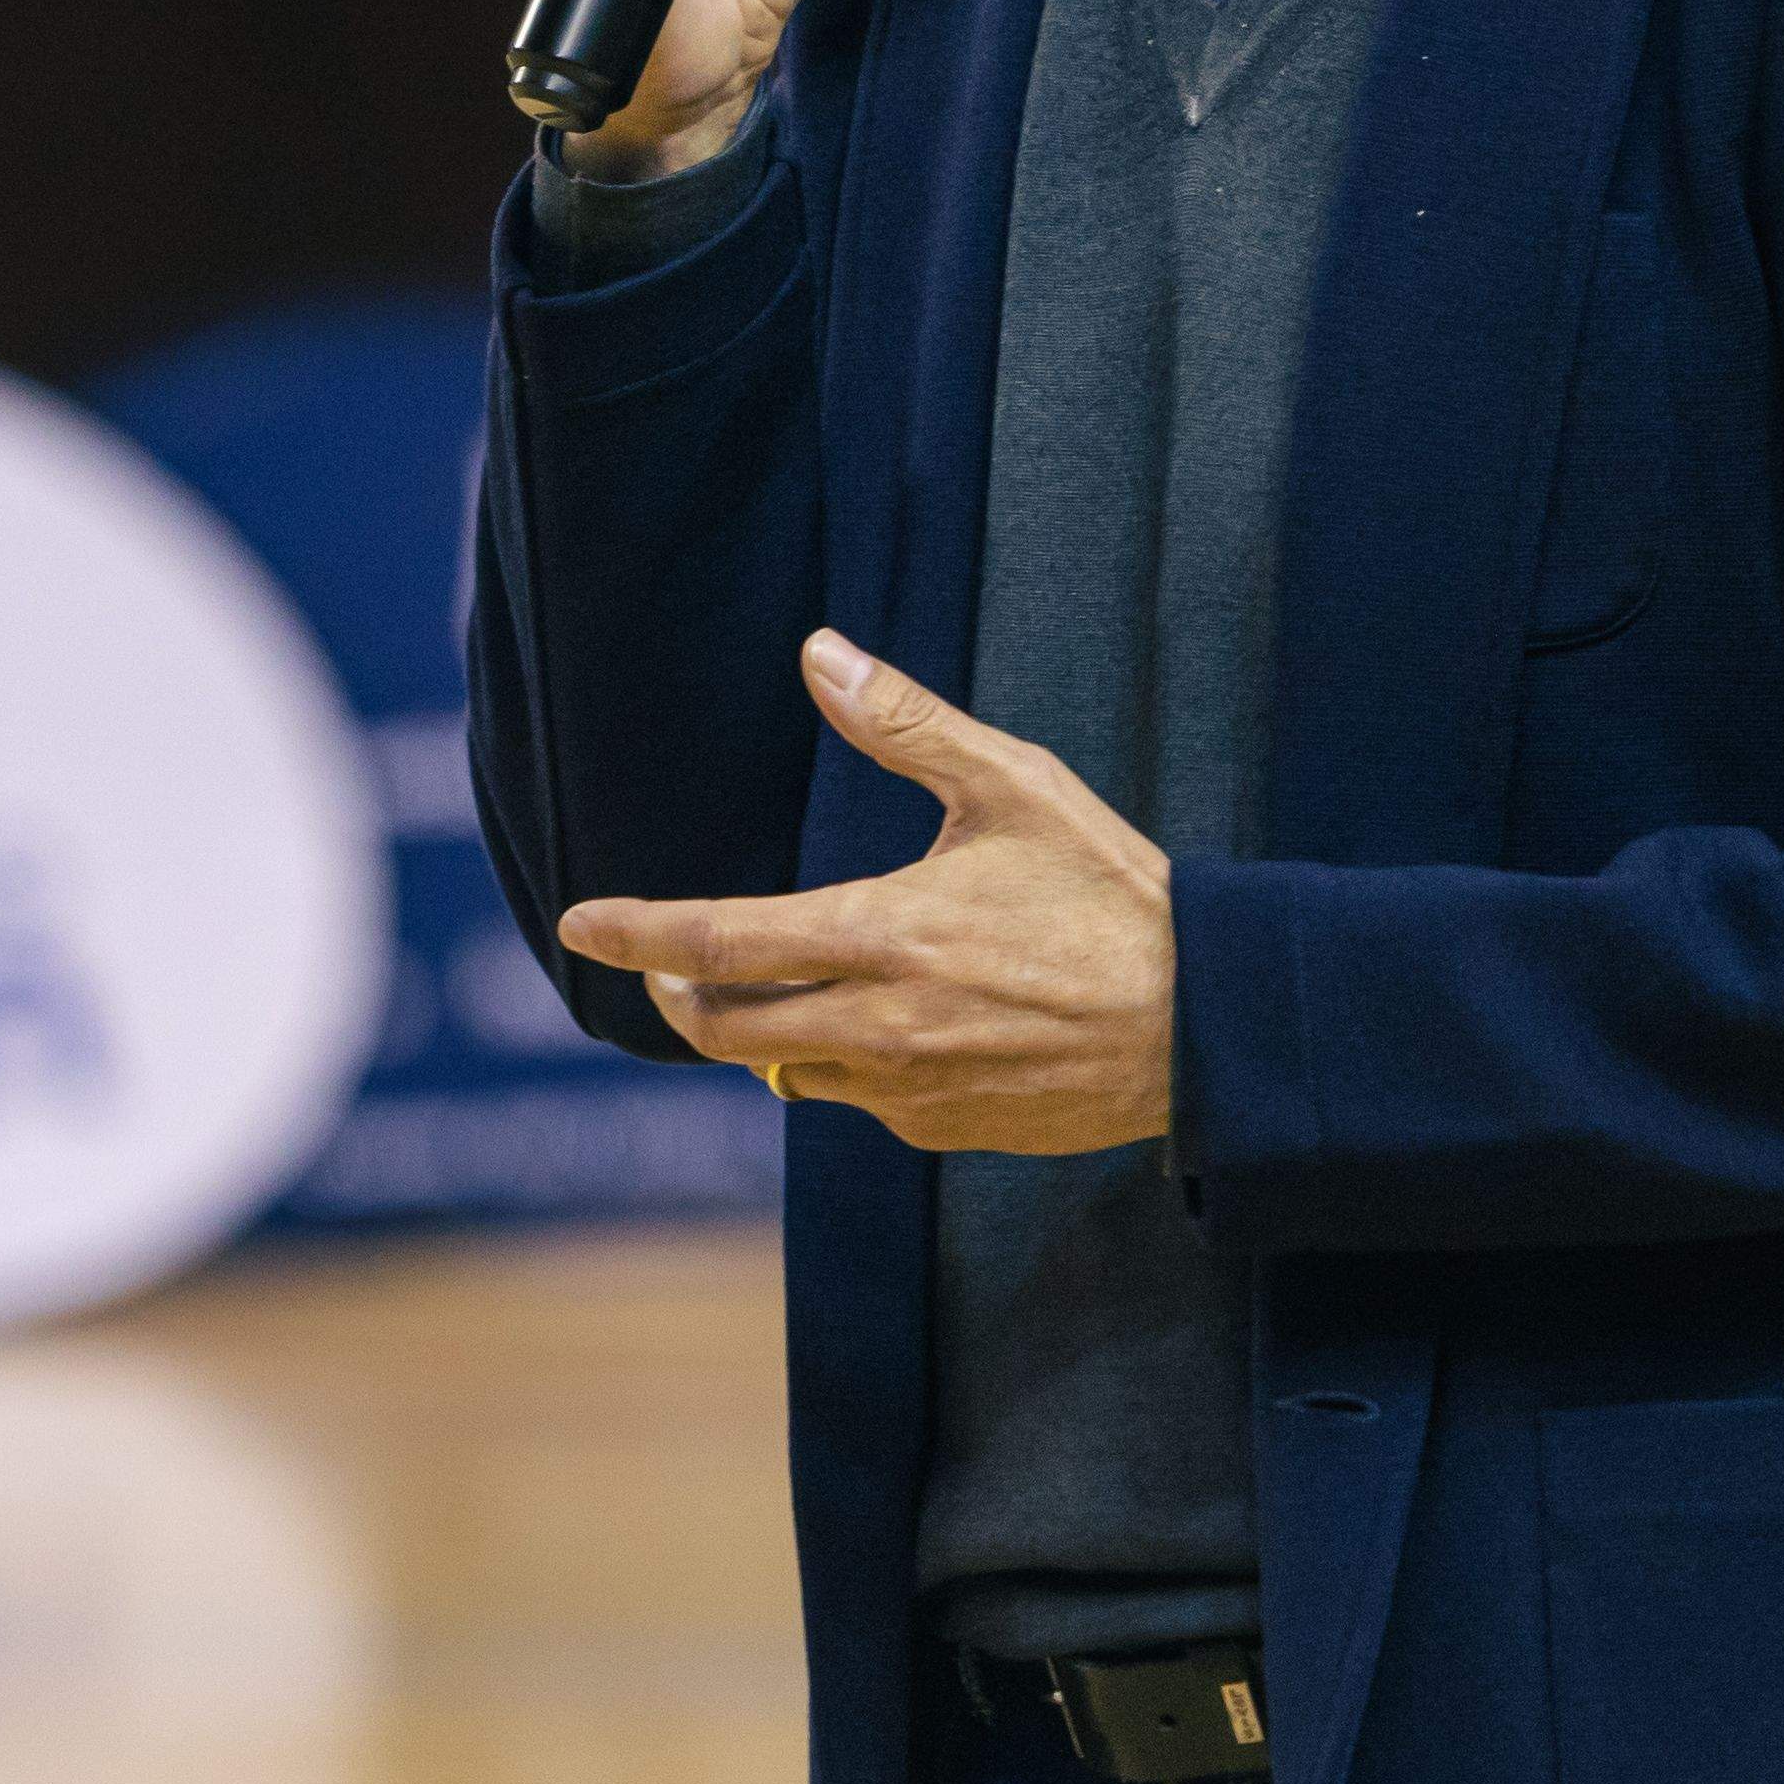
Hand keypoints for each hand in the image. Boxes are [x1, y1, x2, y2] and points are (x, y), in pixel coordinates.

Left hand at [560, 635, 1173, 1155]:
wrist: (1205, 1023)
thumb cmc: (1111, 893)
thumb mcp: (1015, 787)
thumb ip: (908, 723)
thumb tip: (820, 653)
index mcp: (884, 935)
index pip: (720, 941)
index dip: (637, 933)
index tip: (578, 923)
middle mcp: (880, 1026)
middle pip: (725, 1030)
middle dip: (683, 991)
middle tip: (674, 958)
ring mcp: (909, 1090)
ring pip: (788, 1069)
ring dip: (767, 1029)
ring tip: (789, 978)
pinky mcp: (943, 1130)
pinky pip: (858, 1100)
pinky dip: (844, 1062)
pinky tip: (893, 1020)